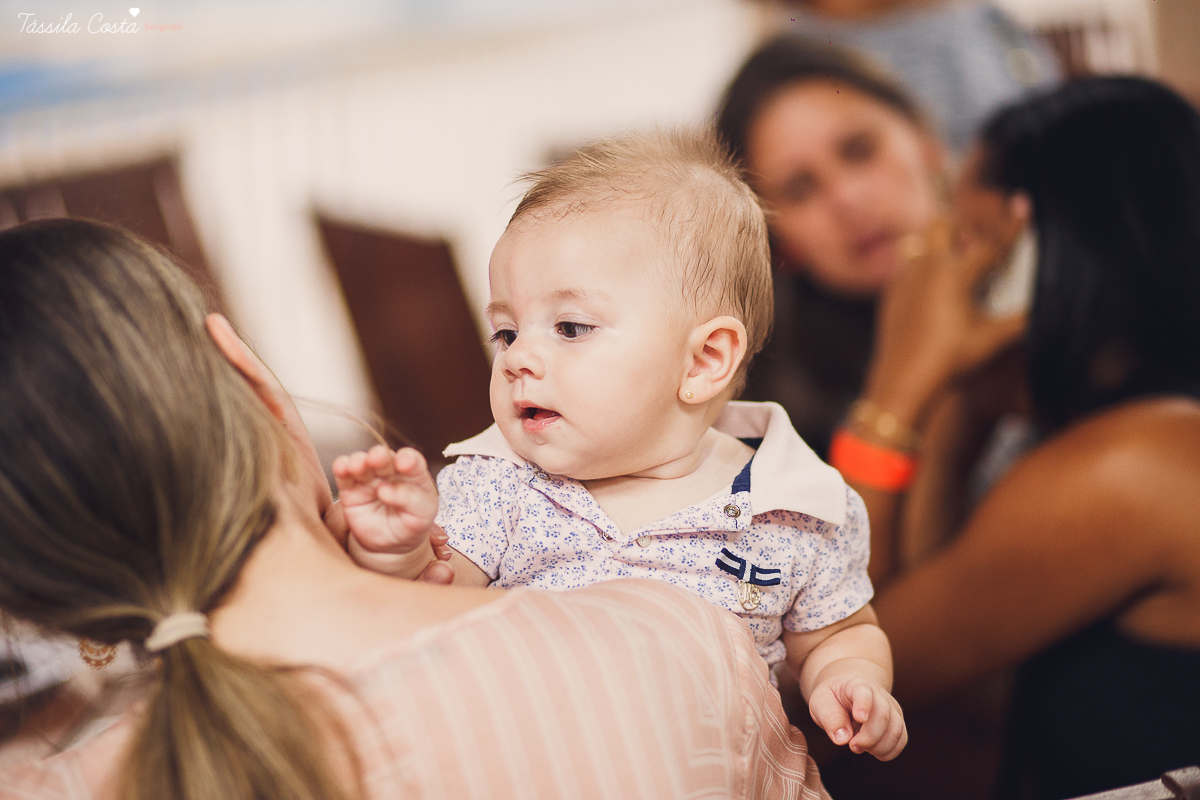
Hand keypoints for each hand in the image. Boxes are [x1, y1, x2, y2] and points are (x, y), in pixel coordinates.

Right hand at [332, 445, 439, 556]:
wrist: (389, 543)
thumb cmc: (411, 523)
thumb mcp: (421, 515)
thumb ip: (410, 499)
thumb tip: (385, 489)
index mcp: (413, 473)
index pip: (412, 460)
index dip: (408, 458)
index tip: (404, 463)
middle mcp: (390, 470)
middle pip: (384, 457)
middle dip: (380, 456)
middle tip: (377, 458)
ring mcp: (369, 477)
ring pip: (361, 461)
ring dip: (359, 460)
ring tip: (358, 467)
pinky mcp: (350, 488)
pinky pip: (343, 474)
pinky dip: (341, 467)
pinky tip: (341, 468)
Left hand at [807, 673, 906, 760]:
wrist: (847, 695)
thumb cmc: (832, 699)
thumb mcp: (820, 703)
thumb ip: (829, 718)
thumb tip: (842, 738)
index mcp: (856, 685)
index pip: (864, 692)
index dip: (863, 705)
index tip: (859, 718)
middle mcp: (878, 694)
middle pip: (883, 716)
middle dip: (868, 737)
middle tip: (852, 745)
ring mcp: (891, 708)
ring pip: (895, 730)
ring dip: (878, 747)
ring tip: (860, 747)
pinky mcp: (897, 722)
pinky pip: (901, 740)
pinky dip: (888, 751)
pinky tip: (873, 751)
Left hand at [866, 218, 1027, 427]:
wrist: (902, 383)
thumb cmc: (950, 361)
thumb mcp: (992, 339)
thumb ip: (1023, 319)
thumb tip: (1047, 307)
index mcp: (954, 274)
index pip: (990, 243)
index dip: (1011, 225)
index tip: (1022, 202)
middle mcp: (926, 268)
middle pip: (944, 223)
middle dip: (963, 224)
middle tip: (978, 241)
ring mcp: (903, 280)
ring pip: (919, 242)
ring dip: (939, 243)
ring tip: (956, 263)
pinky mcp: (890, 295)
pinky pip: (905, 268)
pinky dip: (922, 269)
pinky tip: (933, 289)